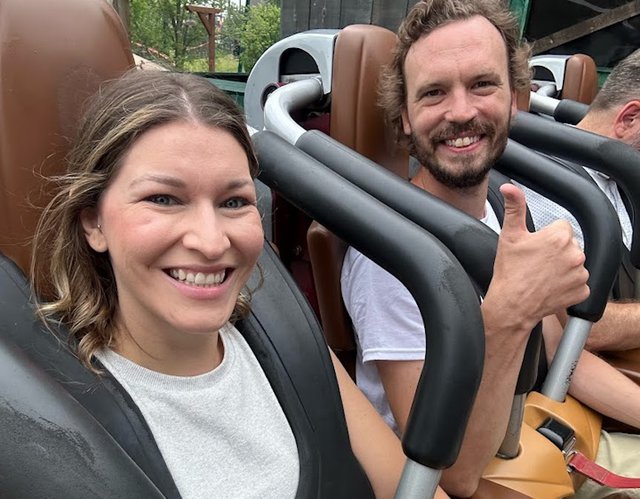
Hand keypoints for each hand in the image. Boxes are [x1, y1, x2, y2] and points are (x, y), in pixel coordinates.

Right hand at [484, 184, 589, 332]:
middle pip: (569, 244)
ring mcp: (580, 273)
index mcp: (559, 237)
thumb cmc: (509, 272)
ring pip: (574, 263)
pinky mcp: (582, 291)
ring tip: (542, 275)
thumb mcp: (509, 236)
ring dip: (562, 267)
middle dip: (556, 251)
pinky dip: (567, 284)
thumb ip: (515, 207)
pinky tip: (550, 286)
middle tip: (536, 262)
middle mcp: (574, 253)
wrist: (511, 304)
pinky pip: (578, 283)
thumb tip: (510, 188)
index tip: (535, 247)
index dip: (546, 236)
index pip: (561, 226)